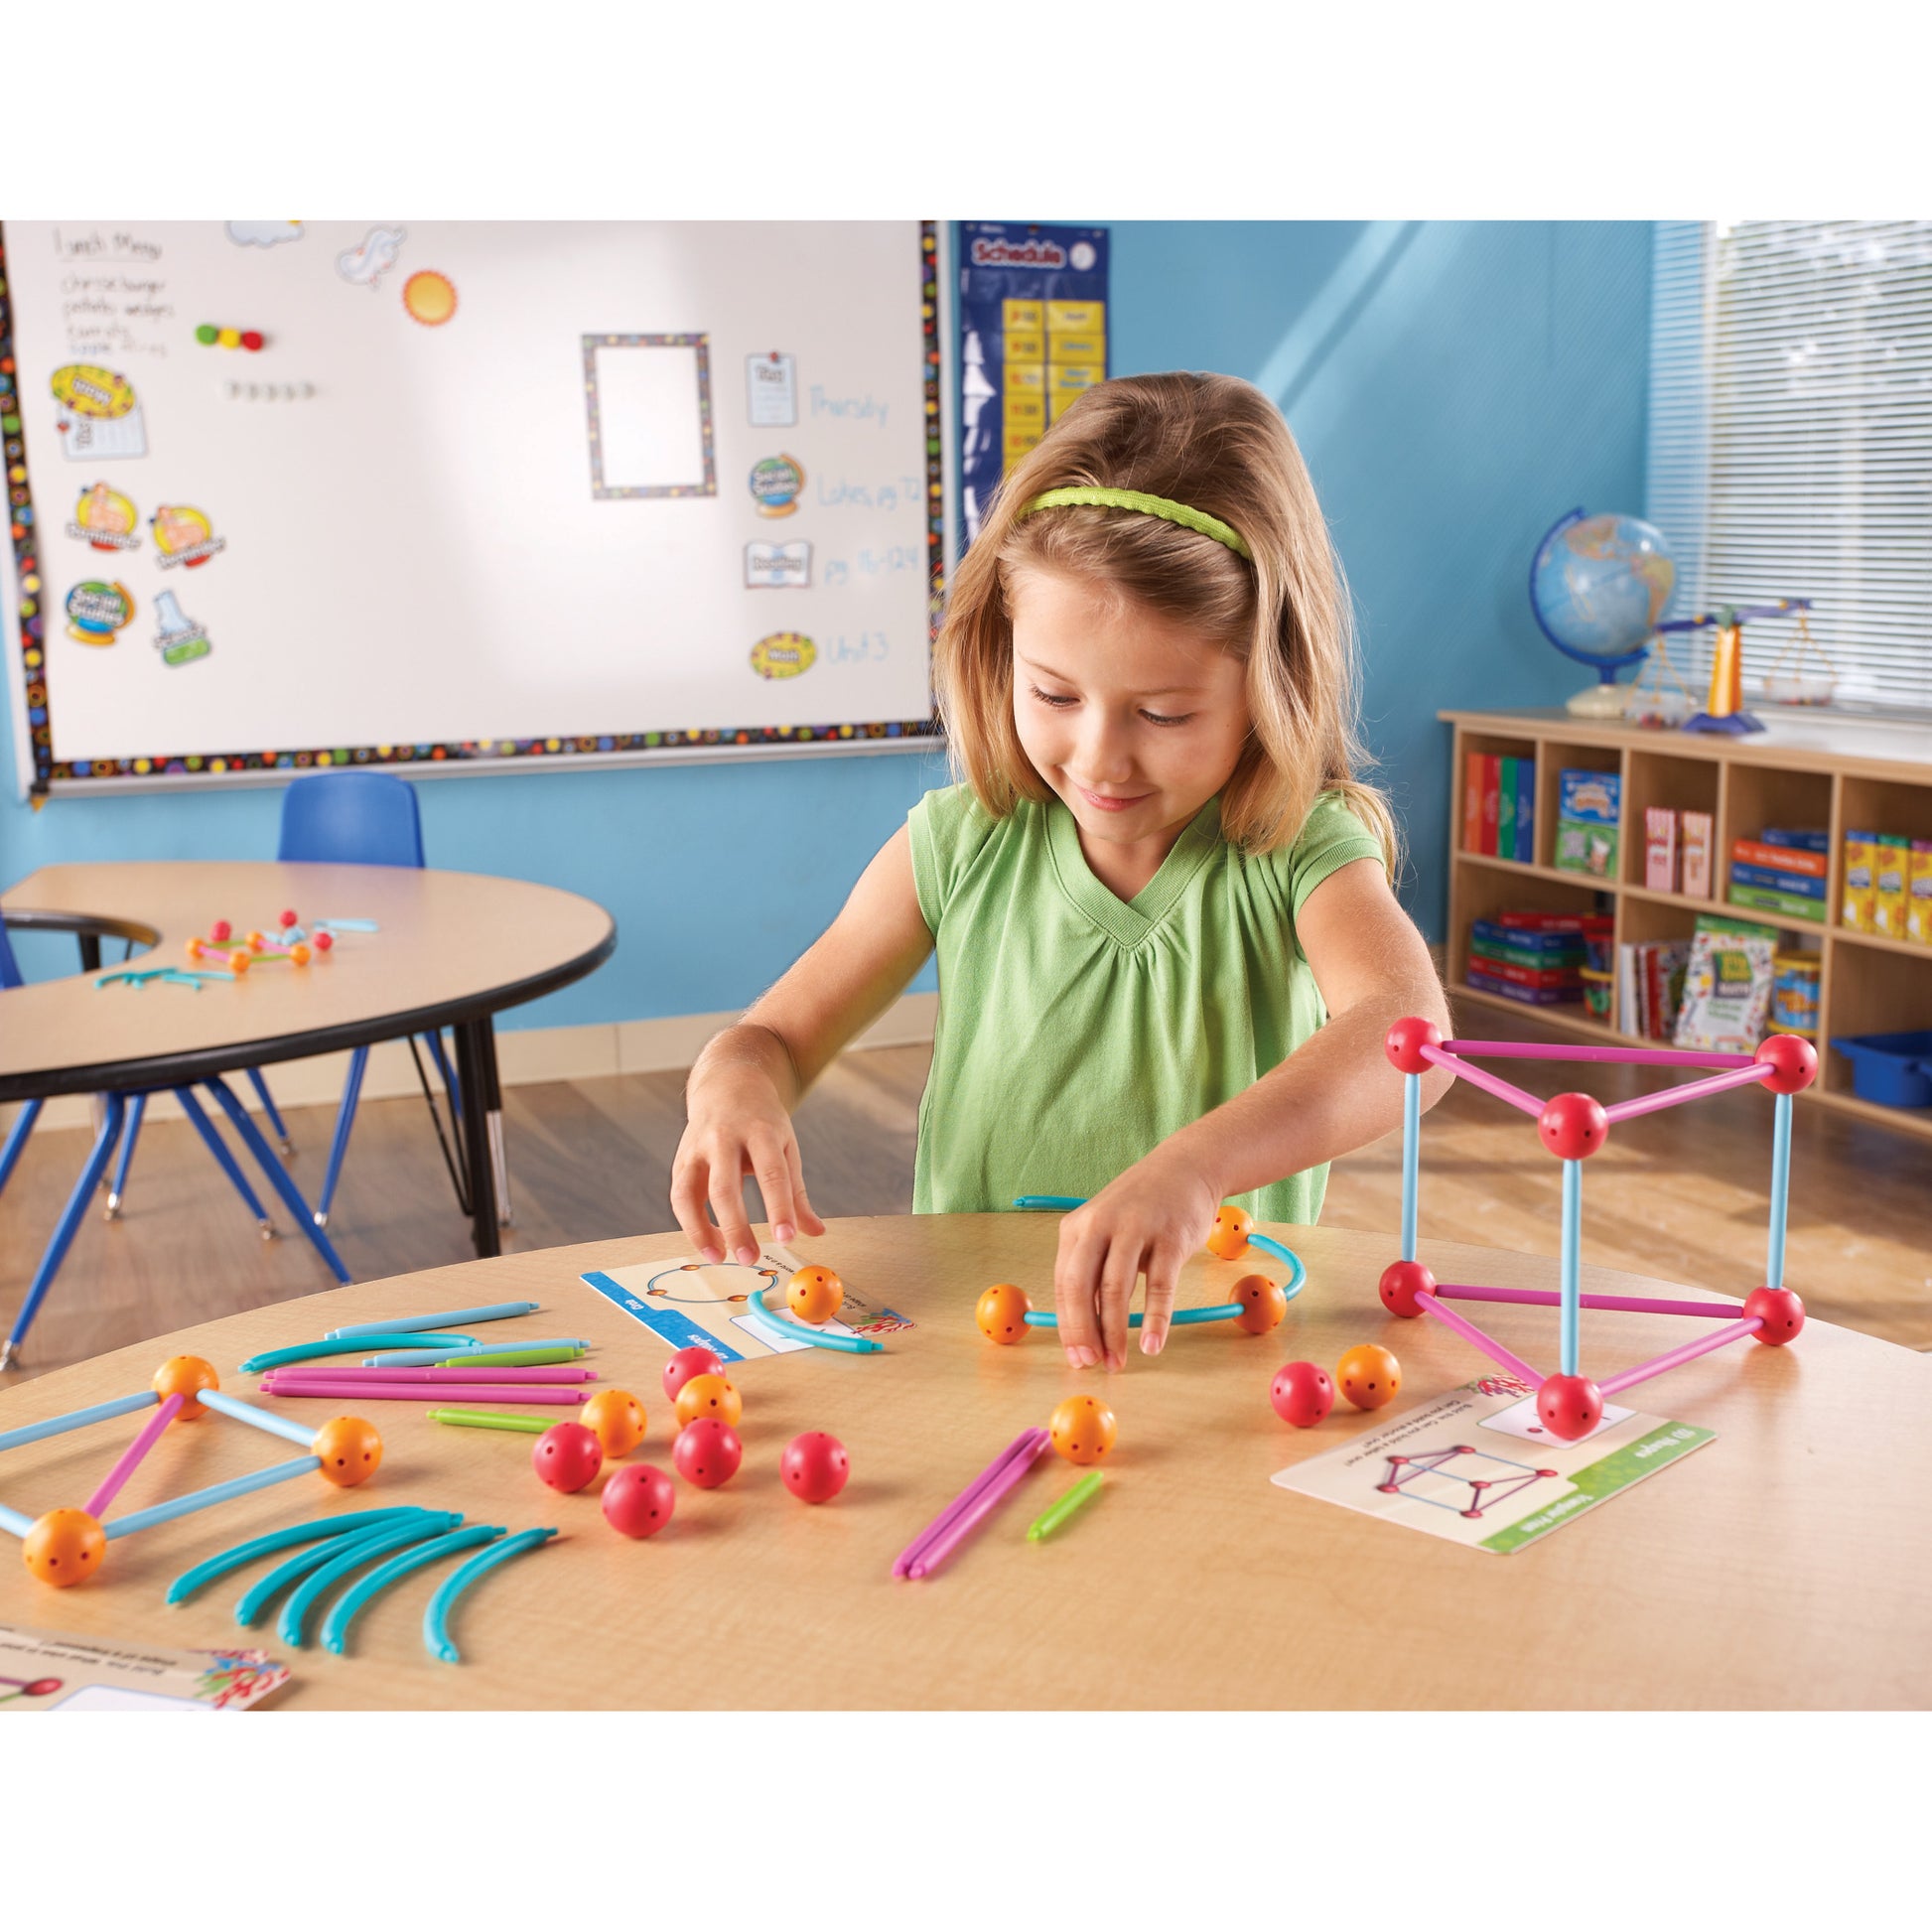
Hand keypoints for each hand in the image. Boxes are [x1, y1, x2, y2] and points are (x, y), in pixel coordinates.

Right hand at [671, 1059, 824, 1265]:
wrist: (728, 1085)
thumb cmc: (763, 1122)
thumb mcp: (786, 1147)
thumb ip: (797, 1193)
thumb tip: (815, 1232)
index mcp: (761, 1131)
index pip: (771, 1173)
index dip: (779, 1208)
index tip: (786, 1238)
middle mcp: (725, 1137)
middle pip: (725, 1187)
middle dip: (735, 1226)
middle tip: (749, 1258)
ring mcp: (698, 1147)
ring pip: (690, 1193)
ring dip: (701, 1230)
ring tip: (719, 1258)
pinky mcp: (681, 1159)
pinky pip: (679, 1197)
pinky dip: (691, 1224)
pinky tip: (709, 1243)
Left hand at [1052, 1146, 1221, 1370]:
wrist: (1185, 1169)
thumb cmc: (1141, 1209)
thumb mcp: (1105, 1230)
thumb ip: (1092, 1270)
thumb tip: (1083, 1328)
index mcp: (1077, 1228)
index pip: (1064, 1285)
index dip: (1068, 1326)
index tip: (1076, 1357)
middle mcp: (1100, 1226)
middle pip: (1081, 1287)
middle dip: (1083, 1332)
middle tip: (1092, 1364)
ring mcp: (1135, 1229)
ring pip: (1115, 1289)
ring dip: (1115, 1332)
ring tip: (1118, 1361)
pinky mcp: (1169, 1237)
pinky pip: (1159, 1285)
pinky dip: (1155, 1319)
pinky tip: (1152, 1344)